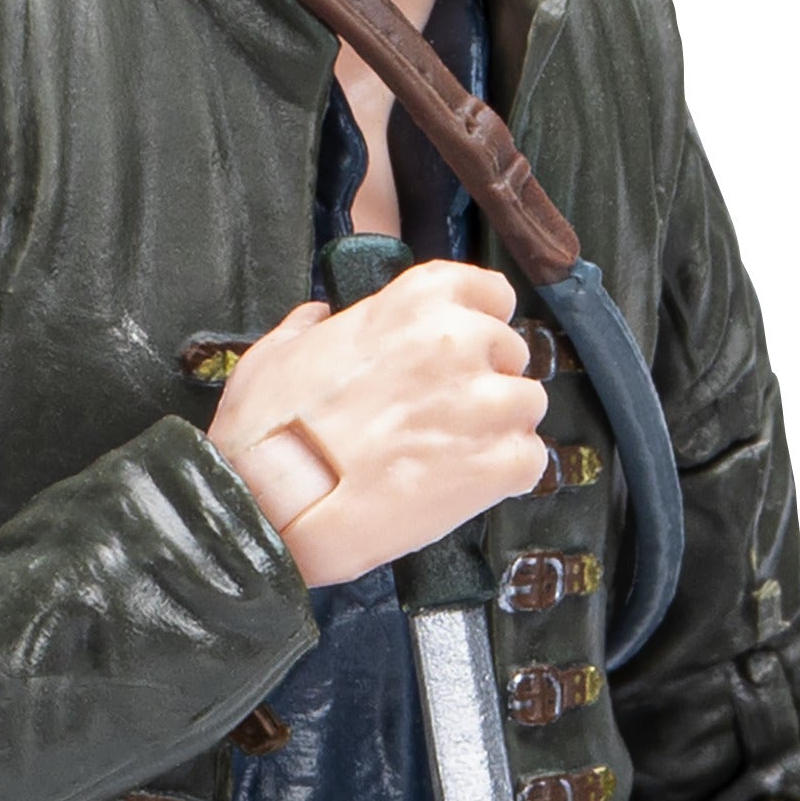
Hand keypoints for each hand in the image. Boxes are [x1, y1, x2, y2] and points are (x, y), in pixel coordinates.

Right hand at [201, 265, 546, 585]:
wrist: (270, 505)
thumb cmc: (268, 431)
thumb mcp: (278, 352)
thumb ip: (311, 328)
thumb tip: (319, 318)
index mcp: (418, 300)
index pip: (492, 295)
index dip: (480, 327)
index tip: (463, 354)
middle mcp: (460, 339)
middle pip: (511, 354)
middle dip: (484, 383)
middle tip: (443, 419)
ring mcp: (485, 403)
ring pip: (527, 406)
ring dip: (500, 430)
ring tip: (452, 459)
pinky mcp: (498, 464)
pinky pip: (531, 462)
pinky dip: (506, 477)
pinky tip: (463, 489)